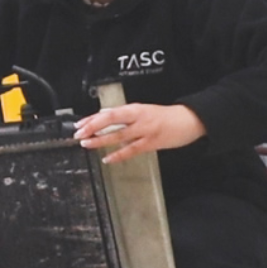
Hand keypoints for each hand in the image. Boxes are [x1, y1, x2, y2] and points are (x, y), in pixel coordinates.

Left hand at [73, 103, 204, 163]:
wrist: (188, 120)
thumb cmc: (164, 116)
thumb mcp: (143, 110)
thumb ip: (125, 116)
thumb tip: (104, 119)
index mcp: (135, 108)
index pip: (108, 112)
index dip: (92, 118)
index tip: (79, 124)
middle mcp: (138, 117)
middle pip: (110, 120)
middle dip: (92, 127)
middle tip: (79, 134)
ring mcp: (145, 131)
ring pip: (118, 135)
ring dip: (101, 140)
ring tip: (87, 144)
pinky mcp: (151, 143)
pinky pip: (131, 150)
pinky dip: (118, 155)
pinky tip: (108, 159)